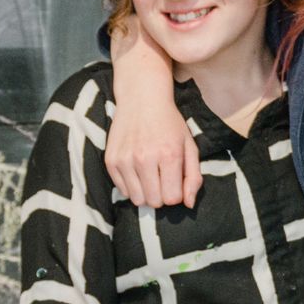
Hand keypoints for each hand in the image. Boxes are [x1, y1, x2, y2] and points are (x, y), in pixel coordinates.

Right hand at [108, 26, 199, 208]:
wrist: (141, 99)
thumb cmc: (169, 123)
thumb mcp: (189, 145)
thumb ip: (193, 176)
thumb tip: (188, 204)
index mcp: (169, 155)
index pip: (172, 199)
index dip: (176, 194)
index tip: (175, 181)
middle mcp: (145, 158)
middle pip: (154, 202)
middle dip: (161, 195)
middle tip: (162, 177)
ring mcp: (125, 160)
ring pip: (137, 200)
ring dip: (146, 193)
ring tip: (150, 175)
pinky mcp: (111, 160)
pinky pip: (123, 191)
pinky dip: (132, 186)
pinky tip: (137, 170)